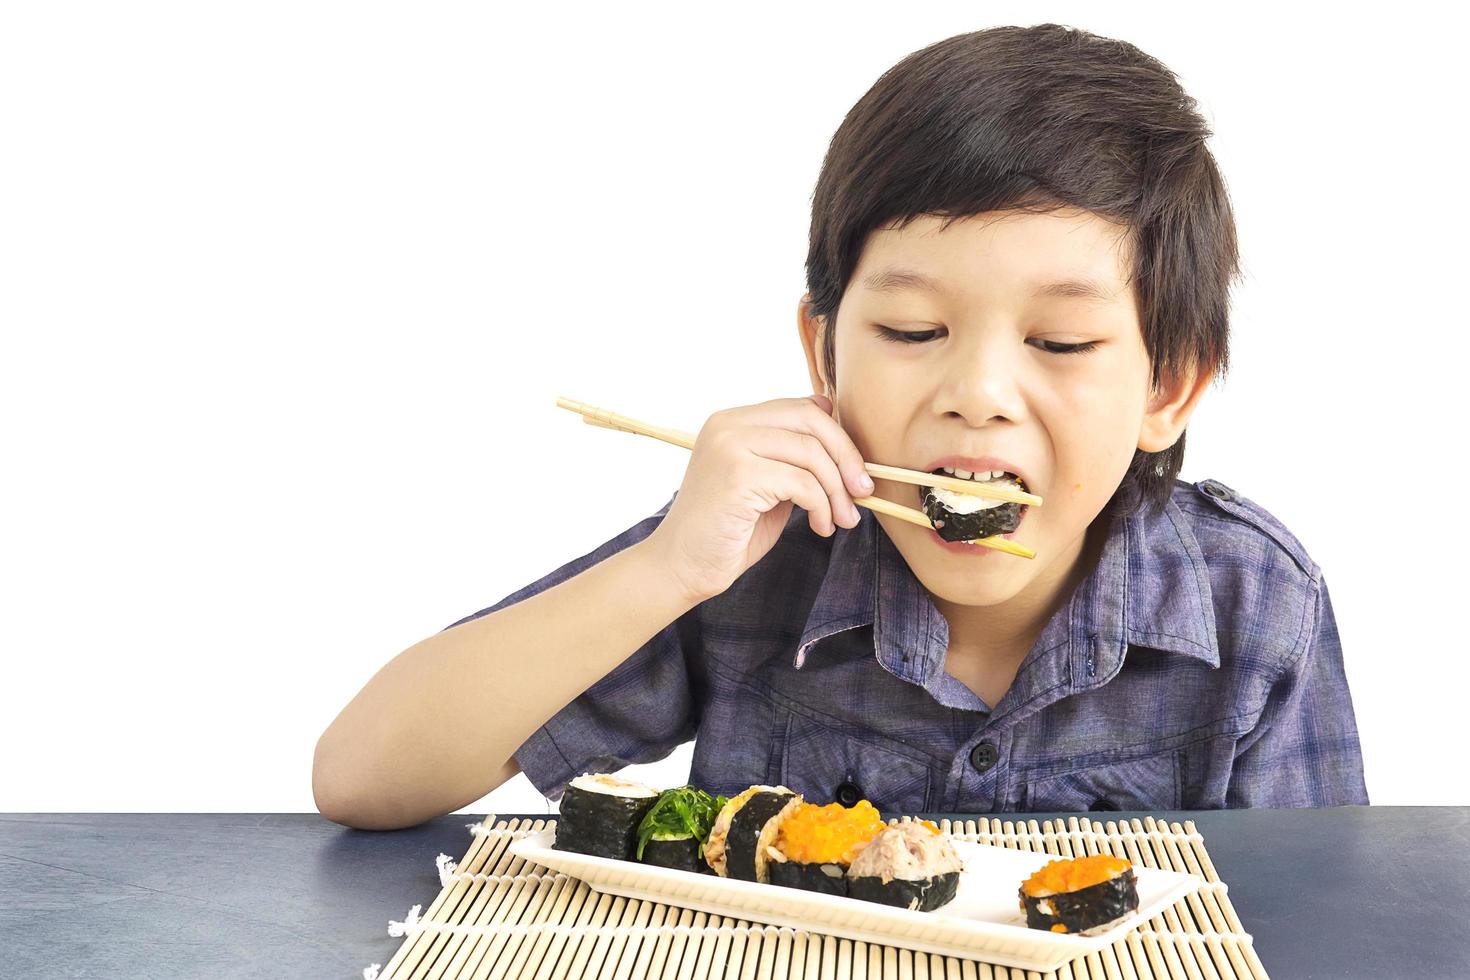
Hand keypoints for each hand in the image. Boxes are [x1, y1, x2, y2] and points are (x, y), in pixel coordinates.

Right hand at [645, 394, 874, 603]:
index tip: (855, 473)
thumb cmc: (727, 532)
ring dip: (837, 491)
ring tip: (841, 520)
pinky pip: (802, 483)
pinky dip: (822, 507)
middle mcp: (727, 424)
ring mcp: (730, 446)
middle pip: (810, 421)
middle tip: (862, 493)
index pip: (801, 408)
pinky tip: (820, 527)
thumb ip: (792, 456)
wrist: (682, 567)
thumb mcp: (767, 484)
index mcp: (732, 421)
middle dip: (846, 458)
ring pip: (811, 453)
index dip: (838, 438)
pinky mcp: (738, 475)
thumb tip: (835, 422)